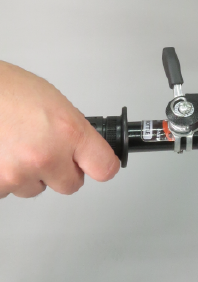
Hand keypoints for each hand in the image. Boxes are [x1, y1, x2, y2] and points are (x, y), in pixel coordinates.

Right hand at [0, 62, 118, 197]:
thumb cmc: (9, 91)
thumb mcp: (56, 104)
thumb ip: (73, 131)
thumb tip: (83, 148)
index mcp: (69, 132)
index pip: (104, 167)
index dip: (101, 166)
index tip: (98, 165)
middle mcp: (47, 157)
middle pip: (70, 185)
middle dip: (63, 172)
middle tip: (49, 153)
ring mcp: (19, 174)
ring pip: (36, 188)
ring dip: (30, 174)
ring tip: (17, 146)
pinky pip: (10, 190)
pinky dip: (7, 177)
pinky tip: (3, 154)